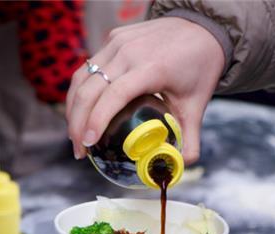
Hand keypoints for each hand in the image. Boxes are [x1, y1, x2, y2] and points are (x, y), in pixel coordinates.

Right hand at [66, 17, 224, 163]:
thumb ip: (191, 138)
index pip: (114, 95)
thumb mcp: (197, 104)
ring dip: (73, 109)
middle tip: (79, 151)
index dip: (97, 121)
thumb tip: (181, 165)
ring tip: (76, 136)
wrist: (201, 27)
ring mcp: (118, 43)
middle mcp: (130, 52)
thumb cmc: (199, 66)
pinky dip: (79, 93)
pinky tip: (81, 113)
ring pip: (81, 78)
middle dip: (77, 124)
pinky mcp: (113, 39)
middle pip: (89, 90)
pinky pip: (87, 68)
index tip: (89, 144)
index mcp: (152, 68)